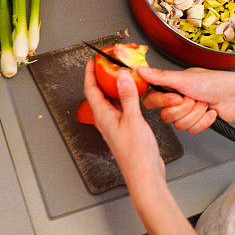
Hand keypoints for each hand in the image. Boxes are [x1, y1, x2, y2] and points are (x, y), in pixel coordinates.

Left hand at [83, 59, 164, 187]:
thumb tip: (122, 76)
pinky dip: (126, 97)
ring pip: (112, 101)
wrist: (145, 174)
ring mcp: (116, 125)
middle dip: (102, 77)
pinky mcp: (126, 129)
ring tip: (123, 74)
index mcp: (103, 117)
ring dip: (115, 87)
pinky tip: (135, 94)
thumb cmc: (136, 155)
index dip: (89, 73)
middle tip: (108, 63)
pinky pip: (122, 108)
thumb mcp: (132, 120)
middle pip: (100, 94)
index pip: (91, 89)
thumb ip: (127, 96)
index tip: (92, 60)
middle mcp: (107, 120)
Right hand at [138, 66, 234, 133]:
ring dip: (196, 114)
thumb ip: (161, 77)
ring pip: (179, 125)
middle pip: (166, 116)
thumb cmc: (215, 83)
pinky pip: (191, 130)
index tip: (176, 97)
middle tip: (195, 98)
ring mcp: (187, 112)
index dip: (163, 102)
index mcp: (172, 86)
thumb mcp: (185, 79)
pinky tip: (210, 112)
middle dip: (185, 108)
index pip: (152, 100)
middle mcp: (177, 99)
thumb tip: (140, 70)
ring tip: (204, 103)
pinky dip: (204, 121)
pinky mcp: (196, 122)